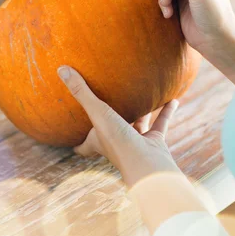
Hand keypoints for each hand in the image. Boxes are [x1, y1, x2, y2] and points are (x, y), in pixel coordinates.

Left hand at [58, 66, 181, 186]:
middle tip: (108, 105)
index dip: (76, 142)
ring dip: (141, 113)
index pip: (83, 145)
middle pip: (110, 132)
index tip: (71, 137)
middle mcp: (116, 143)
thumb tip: (61, 70)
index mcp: (99, 142)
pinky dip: (166, 111)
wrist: (148, 165)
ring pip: (138, 125)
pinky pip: (161, 124)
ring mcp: (136, 143)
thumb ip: (82, 92)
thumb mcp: (98, 113)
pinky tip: (173, 99)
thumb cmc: (119, 142)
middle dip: (109, 120)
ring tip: (143, 97)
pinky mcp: (154, 142)